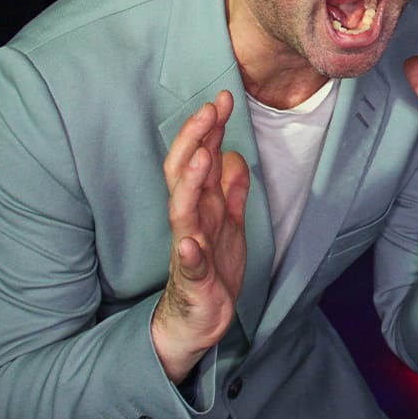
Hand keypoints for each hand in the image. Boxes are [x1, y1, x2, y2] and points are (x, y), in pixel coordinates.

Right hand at [152, 90, 249, 382]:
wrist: (200, 320)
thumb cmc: (212, 269)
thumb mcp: (231, 224)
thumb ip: (232, 191)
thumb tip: (235, 156)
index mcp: (201, 206)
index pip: (199, 158)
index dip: (209, 129)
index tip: (222, 98)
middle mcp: (191, 221)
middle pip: (185, 174)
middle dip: (195, 141)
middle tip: (209, 109)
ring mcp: (189, 249)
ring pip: (183, 212)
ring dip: (190, 184)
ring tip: (201, 156)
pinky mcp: (194, 280)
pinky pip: (189, 265)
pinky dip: (189, 253)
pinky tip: (189, 244)